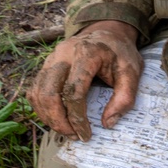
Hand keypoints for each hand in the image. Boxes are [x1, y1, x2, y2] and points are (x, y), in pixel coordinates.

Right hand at [28, 21, 141, 139]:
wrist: (107, 31)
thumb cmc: (119, 52)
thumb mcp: (132, 71)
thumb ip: (125, 97)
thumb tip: (108, 123)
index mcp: (86, 53)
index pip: (74, 91)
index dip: (77, 118)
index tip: (86, 135)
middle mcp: (63, 54)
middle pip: (49, 93)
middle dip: (58, 121)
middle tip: (73, 136)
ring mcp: (51, 59)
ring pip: (38, 93)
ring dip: (48, 117)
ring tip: (66, 131)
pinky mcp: (46, 65)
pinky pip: (35, 90)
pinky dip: (41, 108)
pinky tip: (55, 118)